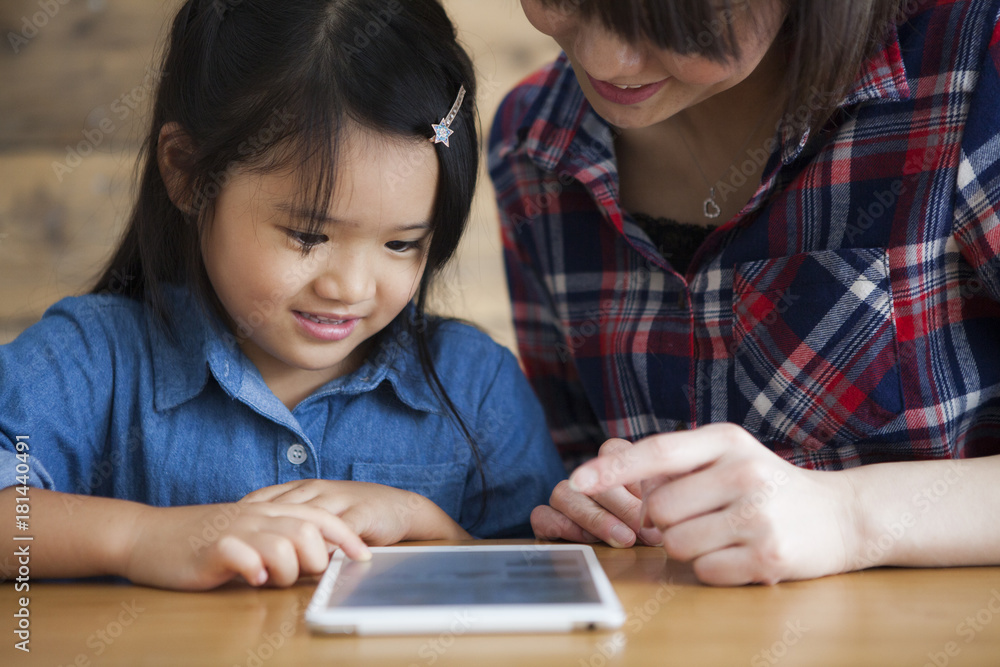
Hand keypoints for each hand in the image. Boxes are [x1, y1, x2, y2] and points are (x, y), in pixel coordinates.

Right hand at [123, 501, 369, 590]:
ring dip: (287, 571)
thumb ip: (278, 542)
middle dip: (315, 560)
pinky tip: (251, 579)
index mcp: (269, 511)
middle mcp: (258, 515)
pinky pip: (247, 556)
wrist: (145, 535)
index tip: (363, 557)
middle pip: (310, 531)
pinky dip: (256, 571)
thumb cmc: (198, 541)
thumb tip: (312, 562)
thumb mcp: (246, 535)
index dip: (346, 537)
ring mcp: (236, 529)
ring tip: (269, 579)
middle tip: (299, 576)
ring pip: (286, 544)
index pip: (320, 518)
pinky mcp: (214, 547)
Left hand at [242, 480, 469, 544]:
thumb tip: (256, 540)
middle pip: (281, 509)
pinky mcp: (362, 514)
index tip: (223, 533)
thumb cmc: (356, 511)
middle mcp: (318, 490)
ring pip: (307, 518)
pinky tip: (314, 560)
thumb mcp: (320, 509)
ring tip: (269, 561)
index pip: (265, 498)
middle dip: (260, 530)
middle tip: (239, 552)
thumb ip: (292, 519)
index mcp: (304, 488)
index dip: (243, 515)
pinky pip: (341, 529)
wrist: (402, 506)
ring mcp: (340, 500)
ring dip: (288, 539)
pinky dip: (326, 544)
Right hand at [530, 438, 665, 547]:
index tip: (656, 506)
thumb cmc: (659, 526)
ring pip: (563, 493)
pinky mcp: (549, 520)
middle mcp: (588, 477)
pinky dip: (560, 526)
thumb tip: (659, 519)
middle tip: (647, 532)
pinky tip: (587, 541)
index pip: (614, 451)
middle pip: (591, 478)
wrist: (646, 551)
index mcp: (617, 461)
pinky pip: (541, 515)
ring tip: (623, 539)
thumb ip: (661, 501)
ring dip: (595, 518)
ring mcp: (566, 497)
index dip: (633, 477)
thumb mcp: (667, 509)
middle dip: (622, 506)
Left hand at [568, 424, 860, 584]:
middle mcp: (743, 472)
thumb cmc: (765, 485)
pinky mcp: (770, 556)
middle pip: (658, 510)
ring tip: (724, 533)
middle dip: (665, 522)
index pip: (658, 451)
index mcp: (726, 441)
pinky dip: (713, 568)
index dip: (613, 468)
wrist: (840, 516)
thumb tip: (612, 470)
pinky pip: (705, 571)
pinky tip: (741, 553)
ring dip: (688, 547)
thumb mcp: (728, 456)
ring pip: (676, 544)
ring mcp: (758, 515)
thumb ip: (677, 462)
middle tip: (702, 515)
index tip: (575, 480)